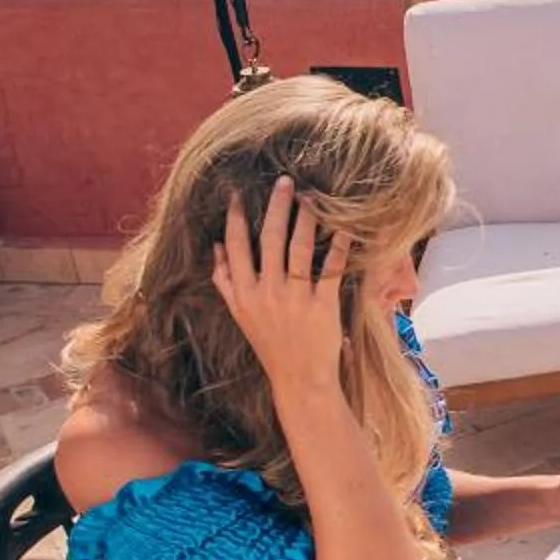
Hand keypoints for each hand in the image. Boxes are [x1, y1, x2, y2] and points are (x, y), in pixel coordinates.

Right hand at [213, 178, 346, 399]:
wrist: (299, 378)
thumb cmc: (269, 343)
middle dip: (276, 206)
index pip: (235, 246)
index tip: (237, 193)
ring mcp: (295, 298)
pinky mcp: (323, 305)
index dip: (235, 217)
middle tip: (284, 180)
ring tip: (312, 196)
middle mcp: (266, 292)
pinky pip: (330, 268)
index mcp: (244, 292)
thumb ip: (225, 281)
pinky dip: (337, 245)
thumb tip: (216, 247)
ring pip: (298, 248)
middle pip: (269, 239)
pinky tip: (343, 226)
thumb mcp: (240, 314)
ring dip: (306, 218)